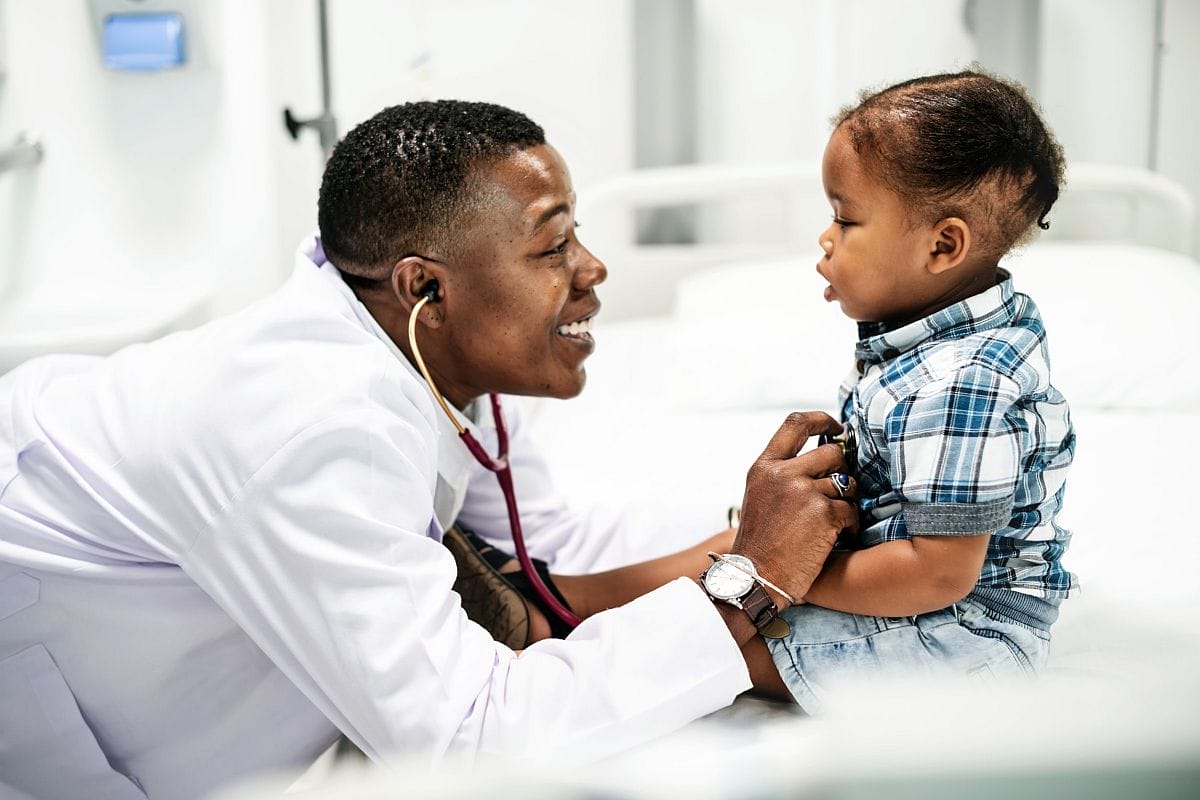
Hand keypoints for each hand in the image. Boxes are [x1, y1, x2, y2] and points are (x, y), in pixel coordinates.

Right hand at [731, 411, 857, 606]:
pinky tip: (838, 538)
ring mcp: (804, 493)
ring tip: (832, 522)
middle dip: (841, 471)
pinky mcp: (824, 514)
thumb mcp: (761, 496)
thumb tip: (827, 454)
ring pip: (847, 483)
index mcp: (764, 467)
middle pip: (832, 452)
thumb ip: (785, 473)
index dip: (822, 420)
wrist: (756, 579)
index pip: (796, 423)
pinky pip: (852, 511)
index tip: (836, 427)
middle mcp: (783, 474)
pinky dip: (849, 526)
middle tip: (838, 491)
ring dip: (846, 502)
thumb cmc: (761, 543)